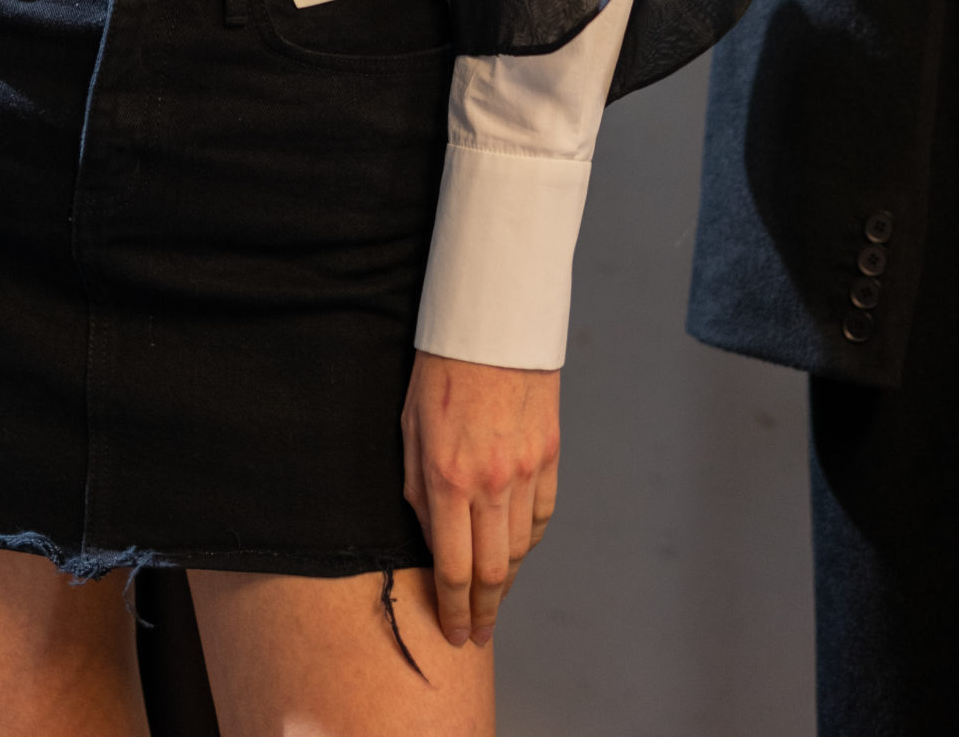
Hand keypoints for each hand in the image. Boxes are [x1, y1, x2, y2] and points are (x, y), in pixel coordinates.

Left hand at [401, 351, 559, 647]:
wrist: (492, 323)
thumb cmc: (439, 370)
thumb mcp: (409, 428)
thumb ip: (418, 489)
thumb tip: (429, 537)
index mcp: (447, 478)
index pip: (453, 569)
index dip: (453, 610)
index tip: (454, 634)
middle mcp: (490, 483)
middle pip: (493, 572)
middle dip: (483, 612)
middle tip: (477, 635)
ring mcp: (525, 471)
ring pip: (521, 549)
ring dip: (507, 580)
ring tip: (494, 597)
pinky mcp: (549, 455)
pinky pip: (542, 515)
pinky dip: (530, 541)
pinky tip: (518, 550)